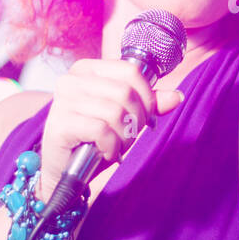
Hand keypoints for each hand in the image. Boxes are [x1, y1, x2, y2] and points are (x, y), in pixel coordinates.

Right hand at [38, 58, 184, 202]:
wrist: (65, 170)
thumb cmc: (95, 139)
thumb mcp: (126, 118)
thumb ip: (149, 104)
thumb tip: (177, 96)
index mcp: (86, 69)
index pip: (130, 70)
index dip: (146, 96)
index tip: (144, 117)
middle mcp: (71, 80)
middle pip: (125, 93)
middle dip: (136, 120)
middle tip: (127, 136)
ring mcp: (63, 100)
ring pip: (116, 112)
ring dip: (124, 137)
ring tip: (115, 146)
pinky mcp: (60, 124)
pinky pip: (102, 131)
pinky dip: (111, 147)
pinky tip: (105, 152)